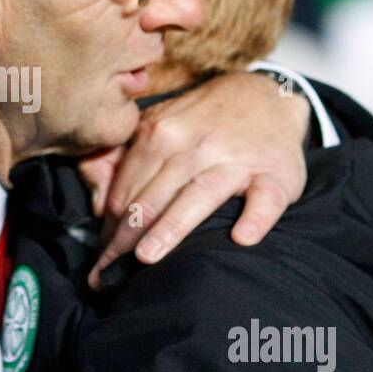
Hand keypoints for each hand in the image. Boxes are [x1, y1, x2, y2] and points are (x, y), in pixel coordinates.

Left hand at [80, 72, 308, 287]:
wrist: (266, 96)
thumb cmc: (202, 122)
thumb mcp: (158, 123)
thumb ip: (122, 156)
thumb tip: (96, 203)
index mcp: (161, 133)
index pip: (127, 189)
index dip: (109, 227)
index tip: (99, 259)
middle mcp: (196, 144)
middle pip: (154, 197)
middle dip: (126, 238)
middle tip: (107, 274)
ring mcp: (237, 160)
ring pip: (199, 195)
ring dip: (172, 227)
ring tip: (148, 257)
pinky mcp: (275, 175)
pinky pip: (265, 199)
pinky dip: (255, 218)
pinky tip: (242, 238)